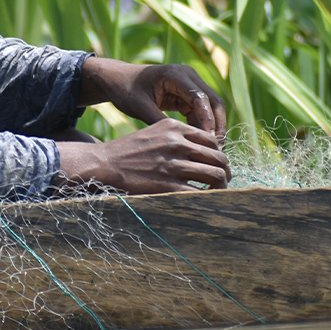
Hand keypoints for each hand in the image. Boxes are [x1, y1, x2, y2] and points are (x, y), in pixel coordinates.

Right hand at [57, 118, 230, 193]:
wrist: (105, 163)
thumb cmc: (130, 150)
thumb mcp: (155, 132)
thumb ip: (179, 135)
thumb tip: (205, 148)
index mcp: (175, 128)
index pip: (212, 140)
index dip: (219, 154)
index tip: (217, 165)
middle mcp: (177, 143)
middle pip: (218, 158)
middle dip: (225, 171)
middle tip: (224, 181)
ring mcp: (173, 164)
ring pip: (214, 176)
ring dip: (221, 186)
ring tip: (218, 192)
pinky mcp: (167, 185)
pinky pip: (198, 193)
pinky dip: (207, 198)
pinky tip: (204, 201)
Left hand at [79, 57, 226, 140]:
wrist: (118, 79)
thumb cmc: (126, 90)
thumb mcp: (140, 107)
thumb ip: (159, 122)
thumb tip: (180, 143)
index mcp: (176, 75)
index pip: (201, 99)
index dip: (207, 122)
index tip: (208, 143)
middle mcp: (188, 76)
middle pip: (215, 102)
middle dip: (217, 126)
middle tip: (216, 150)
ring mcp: (190, 84)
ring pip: (211, 108)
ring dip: (212, 128)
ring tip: (209, 151)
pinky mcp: (187, 94)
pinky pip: (201, 111)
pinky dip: (201, 126)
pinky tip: (197, 144)